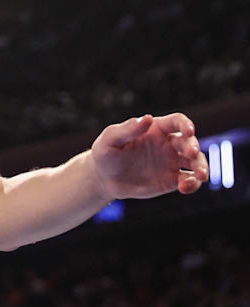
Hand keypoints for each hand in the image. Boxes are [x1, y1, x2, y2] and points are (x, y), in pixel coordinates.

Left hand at [90, 112, 208, 199]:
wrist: (105, 178)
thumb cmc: (106, 153)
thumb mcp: (110, 139)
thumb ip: (127, 129)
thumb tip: (147, 118)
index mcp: (157, 129)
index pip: (177, 121)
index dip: (185, 124)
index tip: (188, 131)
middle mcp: (169, 144)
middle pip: (189, 142)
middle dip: (193, 147)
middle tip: (191, 153)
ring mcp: (173, 162)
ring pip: (196, 162)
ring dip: (202, 167)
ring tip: (200, 176)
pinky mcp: (173, 180)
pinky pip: (189, 181)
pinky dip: (193, 184)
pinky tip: (185, 187)